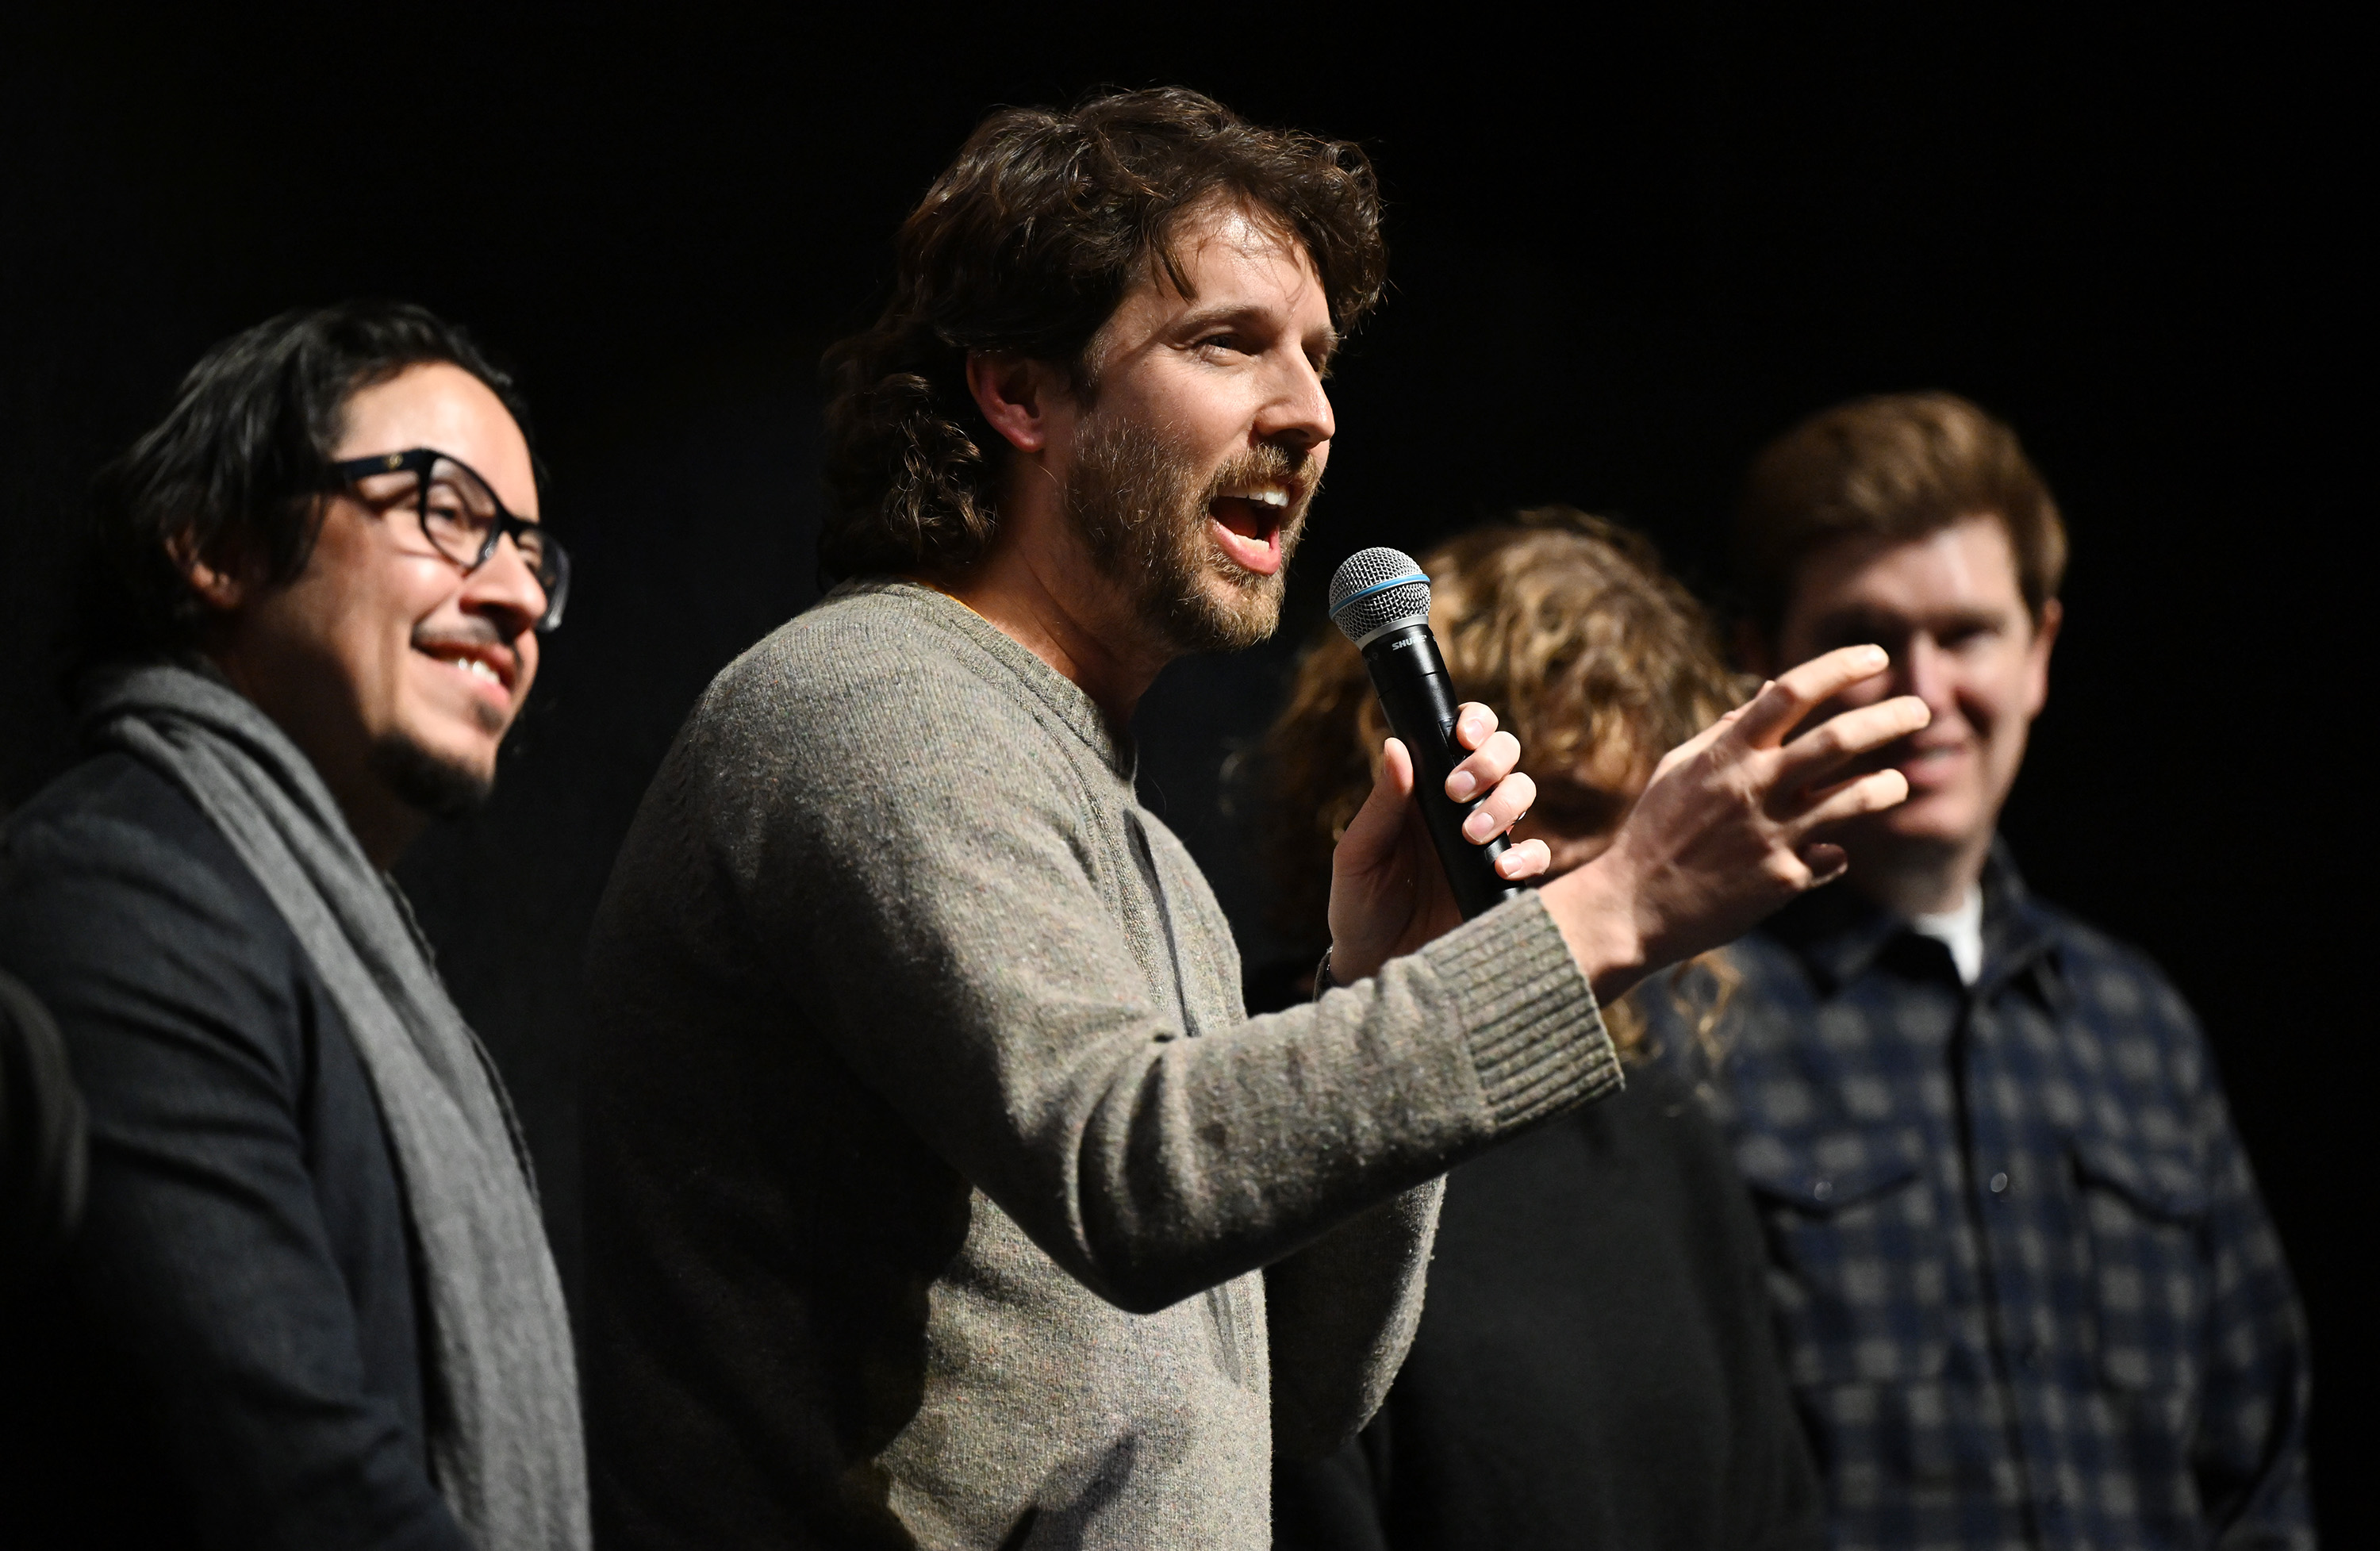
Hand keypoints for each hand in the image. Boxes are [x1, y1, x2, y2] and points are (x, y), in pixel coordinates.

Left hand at [1324, 703, 1550, 984]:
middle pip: (1504, 754)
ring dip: (1504, 803)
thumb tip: (1395, 747)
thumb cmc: (1359, 905)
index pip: (1461, 736)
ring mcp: (1487, 842)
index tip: (1463, 736)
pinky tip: (1501, 869)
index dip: (1474, 723)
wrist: (1376, 967)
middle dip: (1491, 760)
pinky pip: (1538, 855)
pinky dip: (1528, 855)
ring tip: (1470, 834)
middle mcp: (1462, 807)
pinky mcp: (1505, 880)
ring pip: (1524, 793)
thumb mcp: (1358, 855)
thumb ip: (1381, 805)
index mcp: (1424, 790)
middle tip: (1458, 791)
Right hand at [1541, 645, 1928, 1001]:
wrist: (1630, 909)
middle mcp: (1752, 788)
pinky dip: (1835, 851)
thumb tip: (1768, 691)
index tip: (1876, 656)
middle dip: (1891, 718)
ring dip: (1888, 785)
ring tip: (1897, 782)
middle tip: (1922, 711)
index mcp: (1725, 754)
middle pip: (1839, 740)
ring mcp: (1770, 836)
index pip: (1791, 692)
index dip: (1840, 668)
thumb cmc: (1654, 831)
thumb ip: (1727, 731)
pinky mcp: (1782, 882)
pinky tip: (1830, 851)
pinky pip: (1831, 857)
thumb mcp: (1679, 769)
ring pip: (1855, 799)